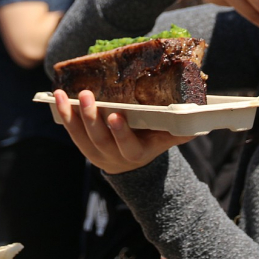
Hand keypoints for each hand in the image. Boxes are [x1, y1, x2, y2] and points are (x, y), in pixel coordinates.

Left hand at [54, 90, 193, 174]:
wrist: (130, 163)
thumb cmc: (151, 142)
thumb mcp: (165, 139)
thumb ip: (179, 131)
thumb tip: (200, 121)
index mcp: (136, 154)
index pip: (127, 145)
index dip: (120, 132)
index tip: (115, 115)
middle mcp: (113, 156)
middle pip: (99, 138)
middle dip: (92, 117)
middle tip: (87, 95)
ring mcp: (95, 152)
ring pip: (81, 135)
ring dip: (72, 114)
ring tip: (64, 94)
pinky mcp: (83, 145)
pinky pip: (71, 131)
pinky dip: (64, 115)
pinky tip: (58, 98)